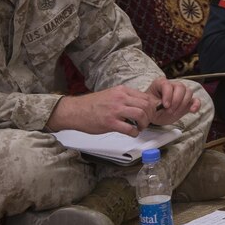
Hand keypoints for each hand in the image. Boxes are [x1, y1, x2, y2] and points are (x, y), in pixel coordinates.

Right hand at [46, 86, 162, 135]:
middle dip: (150, 116)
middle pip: (146, 105)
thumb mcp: (111, 94)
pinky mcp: (110, 123)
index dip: (151, 107)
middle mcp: (120, 98)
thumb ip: (125, 97)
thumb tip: (139, 104)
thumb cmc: (91, 104)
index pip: (145, 97)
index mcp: (121, 91)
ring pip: (141, 115)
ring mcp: (115, 110)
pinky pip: (129, 129)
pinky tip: (132, 133)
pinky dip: (135, 133)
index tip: (149, 113)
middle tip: (146, 122)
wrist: (74, 111)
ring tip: (140, 128)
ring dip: (144, 124)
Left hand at [145, 78, 200, 125]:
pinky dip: (196, 105)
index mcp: (161, 83)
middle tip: (170, 111)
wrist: (155, 114)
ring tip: (175, 113)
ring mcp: (182, 93)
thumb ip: (154, 103)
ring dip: (183, 104)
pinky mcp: (188, 101)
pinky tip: (192, 110)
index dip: (168, 95)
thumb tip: (159, 105)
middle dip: (176, 100)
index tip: (165, 105)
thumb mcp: (149, 105)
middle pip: (180, 87)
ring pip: (189, 92)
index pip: (167, 85)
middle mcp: (173, 85)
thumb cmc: (151, 108)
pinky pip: (196, 100)